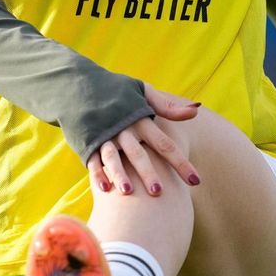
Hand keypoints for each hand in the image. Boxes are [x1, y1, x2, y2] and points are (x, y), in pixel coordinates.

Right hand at [87, 85, 201, 196]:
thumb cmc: (117, 90)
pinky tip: (105, 189)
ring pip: (114, 157)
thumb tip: (197, 110)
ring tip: (128, 192)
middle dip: (148, 172)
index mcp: (140, 118)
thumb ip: (168, 107)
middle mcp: (123, 128)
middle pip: (138, 153)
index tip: (196, 181)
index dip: (180, 163)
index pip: (165, 144)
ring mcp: (104, 135)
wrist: (79, 84)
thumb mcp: (143, 92)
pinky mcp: (87, 141)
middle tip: (158, 192)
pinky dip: (98, 173)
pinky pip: (93, 159)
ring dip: (120, 175)